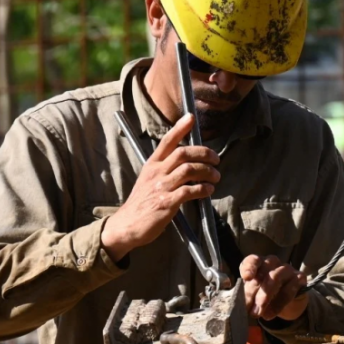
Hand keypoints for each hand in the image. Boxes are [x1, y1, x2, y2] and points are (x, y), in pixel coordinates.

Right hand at [102, 114, 219, 261]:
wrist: (127, 226)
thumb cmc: (141, 203)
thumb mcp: (148, 180)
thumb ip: (165, 170)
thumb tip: (189, 164)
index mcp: (151, 165)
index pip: (167, 141)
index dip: (180, 128)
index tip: (191, 117)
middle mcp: (156, 173)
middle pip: (183, 153)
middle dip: (204, 153)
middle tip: (216, 159)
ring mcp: (161, 187)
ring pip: (188, 170)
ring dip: (207, 172)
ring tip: (216, 177)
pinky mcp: (166, 203)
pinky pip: (189, 191)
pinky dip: (202, 189)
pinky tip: (208, 191)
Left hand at [240, 255, 307, 320]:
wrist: (287, 304)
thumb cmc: (265, 295)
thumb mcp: (253, 294)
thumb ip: (246, 294)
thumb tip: (238, 302)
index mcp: (259, 263)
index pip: (253, 260)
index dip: (249, 267)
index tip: (246, 277)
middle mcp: (273, 262)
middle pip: (264, 270)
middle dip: (253, 290)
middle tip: (248, 307)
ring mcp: (287, 269)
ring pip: (276, 277)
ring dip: (265, 296)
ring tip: (258, 312)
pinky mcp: (299, 278)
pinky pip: (289, 289)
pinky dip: (278, 304)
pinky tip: (269, 314)